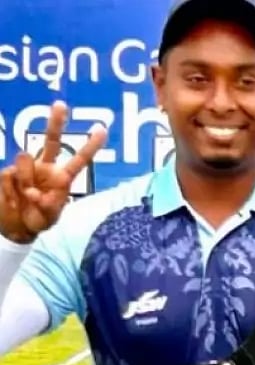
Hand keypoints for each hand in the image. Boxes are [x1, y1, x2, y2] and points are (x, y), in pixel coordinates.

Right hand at [0, 101, 106, 243]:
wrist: (14, 226)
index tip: (102, 129)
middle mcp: (45, 168)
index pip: (79, 159)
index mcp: (61, 178)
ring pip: (24, 159)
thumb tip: (36, 192)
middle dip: (55, 122)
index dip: (90, 146)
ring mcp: (25, 168)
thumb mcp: (47, 219)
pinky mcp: (8, 172)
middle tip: (60, 104)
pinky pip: (9, 175)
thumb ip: (47, 206)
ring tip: (25, 197)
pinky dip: (10, 190)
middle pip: (51, 141)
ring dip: (25, 180)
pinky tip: (13, 198)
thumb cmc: (37, 220)